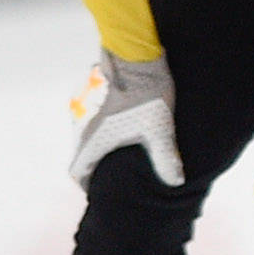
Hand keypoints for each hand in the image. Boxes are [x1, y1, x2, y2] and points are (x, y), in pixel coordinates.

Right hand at [66, 53, 182, 188]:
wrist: (141, 57)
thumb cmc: (147, 93)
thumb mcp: (159, 129)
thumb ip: (165, 157)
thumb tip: (175, 182)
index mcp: (98, 139)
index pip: (78, 169)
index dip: (84, 186)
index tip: (97, 196)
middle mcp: (92, 130)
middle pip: (84, 159)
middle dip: (93, 176)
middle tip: (111, 189)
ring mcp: (99, 118)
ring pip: (92, 146)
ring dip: (100, 160)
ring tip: (121, 172)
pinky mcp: (110, 108)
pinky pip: (102, 133)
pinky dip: (108, 146)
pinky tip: (130, 148)